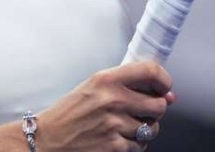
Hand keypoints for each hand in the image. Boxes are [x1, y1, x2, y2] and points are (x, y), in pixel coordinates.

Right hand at [36, 61, 174, 151]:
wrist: (48, 138)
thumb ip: (127, 86)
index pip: (151, 70)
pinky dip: (134, 144)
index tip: (164, 87)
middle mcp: (113, 99)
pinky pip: (140, 146)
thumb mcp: (93, 87)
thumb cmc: (69, 112)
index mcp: (106, 79)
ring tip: (127, 126)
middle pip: (158, 104)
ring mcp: (115, 125)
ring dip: (145, 129)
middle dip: (155, 110)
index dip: (164, 79)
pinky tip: (119, 138)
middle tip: (143, 111)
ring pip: (152, 128)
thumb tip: (166, 95)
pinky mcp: (115, 147)